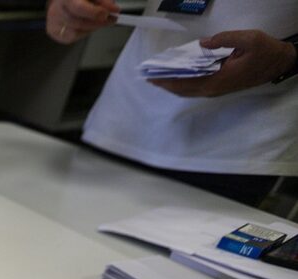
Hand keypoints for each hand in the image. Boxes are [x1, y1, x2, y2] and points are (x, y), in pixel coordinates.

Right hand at [45, 0, 118, 44]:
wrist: (62, 1)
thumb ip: (102, 0)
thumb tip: (113, 9)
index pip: (79, 8)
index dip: (95, 13)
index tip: (108, 13)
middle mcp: (57, 9)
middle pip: (78, 22)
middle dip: (98, 22)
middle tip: (111, 19)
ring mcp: (53, 21)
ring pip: (76, 31)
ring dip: (93, 27)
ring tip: (101, 21)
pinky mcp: (53, 31)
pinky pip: (72, 37)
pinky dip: (84, 32)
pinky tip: (87, 26)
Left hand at [150, 31, 297, 96]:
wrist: (279, 63)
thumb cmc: (265, 52)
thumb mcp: (248, 39)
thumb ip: (225, 39)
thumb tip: (203, 44)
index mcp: (218, 80)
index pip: (185, 84)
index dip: (167, 81)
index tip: (151, 77)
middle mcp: (213, 89)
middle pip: (182, 90)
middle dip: (164, 83)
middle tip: (147, 76)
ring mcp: (216, 89)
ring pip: (187, 90)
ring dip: (171, 84)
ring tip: (156, 75)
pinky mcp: (218, 86)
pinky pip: (194, 87)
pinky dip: (181, 83)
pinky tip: (174, 74)